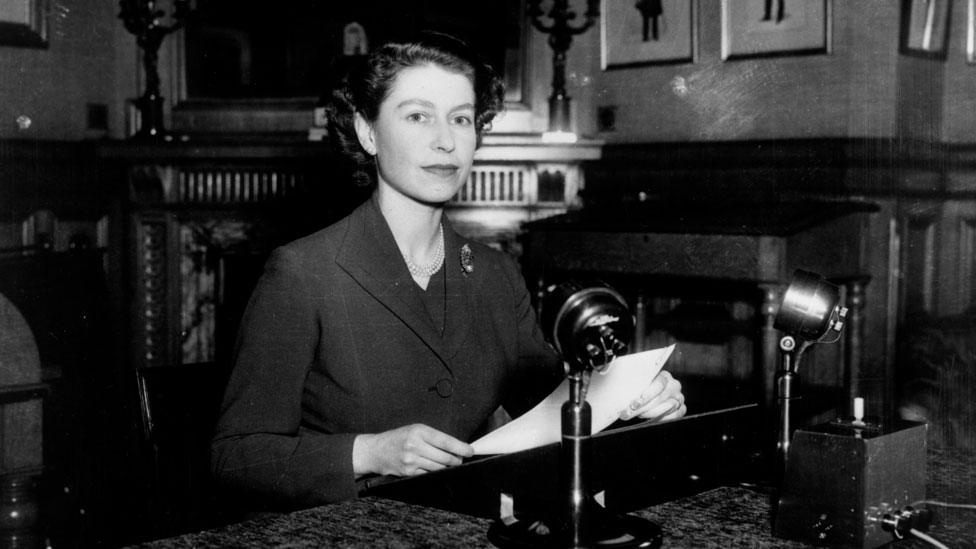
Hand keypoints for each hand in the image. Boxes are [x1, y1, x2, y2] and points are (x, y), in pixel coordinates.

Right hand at [353, 424, 473, 477]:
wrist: (375, 451)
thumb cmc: (397, 438)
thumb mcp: (414, 430)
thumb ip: (433, 437)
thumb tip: (455, 447)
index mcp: (419, 431)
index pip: (446, 441)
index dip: (461, 448)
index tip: (470, 451)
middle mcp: (415, 445)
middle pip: (445, 457)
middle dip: (457, 460)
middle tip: (461, 459)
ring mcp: (411, 460)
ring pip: (439, 468)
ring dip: (447, 467)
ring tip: (449, 463)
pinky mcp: (409, 472)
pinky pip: (429, 475)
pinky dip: (435, 473)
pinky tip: (436, 469)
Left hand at [619, 370, 685, 421]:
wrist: (650, 396)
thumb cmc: (642, 388)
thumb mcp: (638, 383)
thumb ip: (634, 384)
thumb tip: (620, 390)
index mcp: (664, 376)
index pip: (659, 384)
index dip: (646, 394)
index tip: (634, 403)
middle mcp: (674, 386)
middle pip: (660, 397)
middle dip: (643, 407)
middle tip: (629, 412)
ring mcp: (679, 397)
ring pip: (667, 407)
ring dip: (650, 413)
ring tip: (637, 414)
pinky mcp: (681, 409)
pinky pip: (675, 415)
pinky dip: (662, 418)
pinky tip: (650, 419)